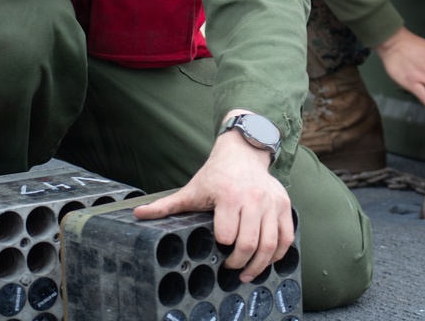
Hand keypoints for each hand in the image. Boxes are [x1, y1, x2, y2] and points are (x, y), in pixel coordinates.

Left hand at [133, 114, 292, 283]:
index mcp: (229, 196)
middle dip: (239, 262)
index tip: (217, 250)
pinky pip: (287, 236)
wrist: (243, 153)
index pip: (227, 234)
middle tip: (231, 268)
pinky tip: (268, 259)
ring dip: (260, 264)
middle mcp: (253, 198)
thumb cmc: (216, 174)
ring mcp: (271, 202)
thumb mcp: (191, 189)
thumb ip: (167, 205)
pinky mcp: (284, 204)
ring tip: (249, 272)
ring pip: (271, 243)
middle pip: (250, 243)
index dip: (221, 246)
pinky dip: (279, 253)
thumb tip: (137, 214)